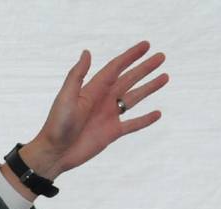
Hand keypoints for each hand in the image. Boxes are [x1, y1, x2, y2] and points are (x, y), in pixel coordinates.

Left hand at [19, 42, 167, 179]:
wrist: (55, 152)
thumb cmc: (57, 124)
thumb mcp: (66, 97)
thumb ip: (77, 75)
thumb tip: (87, 52)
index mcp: (93, 89)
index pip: (116, 68)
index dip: (130, 56)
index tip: (146, 45)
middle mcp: (103, 100)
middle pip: (129, 79)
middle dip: (144, 68)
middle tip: (161, 57)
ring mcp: (109, 116)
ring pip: (134, 98)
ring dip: (149, 88)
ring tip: (165, 77)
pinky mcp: (112, 132)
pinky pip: (133, 124)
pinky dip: (145, 120)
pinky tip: (157, 113)